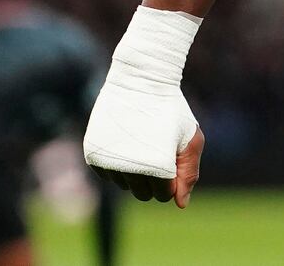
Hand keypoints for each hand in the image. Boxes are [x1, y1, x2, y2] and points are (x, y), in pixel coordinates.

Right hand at [83, 70, 203, 207]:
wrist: (139, 80)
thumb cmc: (171, 110)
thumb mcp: (190, 138)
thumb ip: (189, 173)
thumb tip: (181, 203)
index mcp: (157, 168)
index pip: (164, 195)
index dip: (173, 178)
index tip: (174, 156)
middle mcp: (129, 170)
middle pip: (144, 195)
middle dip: (155, 179)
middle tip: (160, 151)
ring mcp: (108, 163)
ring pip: (125, 186)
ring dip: (136, 172)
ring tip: (144, 142)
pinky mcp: (93, 155)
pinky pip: (108, 175)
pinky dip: (118, 165)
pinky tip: (126, 142)